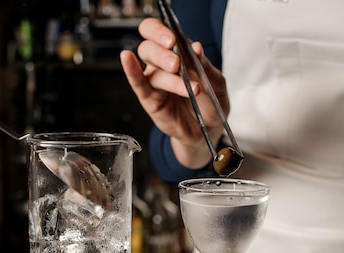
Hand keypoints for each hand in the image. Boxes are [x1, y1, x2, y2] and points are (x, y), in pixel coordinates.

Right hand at [120, 18, 228, 168]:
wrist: (208, 130)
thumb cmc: (210, 104)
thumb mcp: (216, 83)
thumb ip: (205, 66)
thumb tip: (195, 47)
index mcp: (177, 53)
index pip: (159, 32)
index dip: (161, 31)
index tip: (173, 39)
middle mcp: (161, 64)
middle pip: (149, 47)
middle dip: (163, 54)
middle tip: (177, 64)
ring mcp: (154, 82)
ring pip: (151, 69)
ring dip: (170, 78)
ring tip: (190, 88)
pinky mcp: (149, 99)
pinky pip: (137, 83)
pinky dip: (132, 71)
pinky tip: (127, 59)